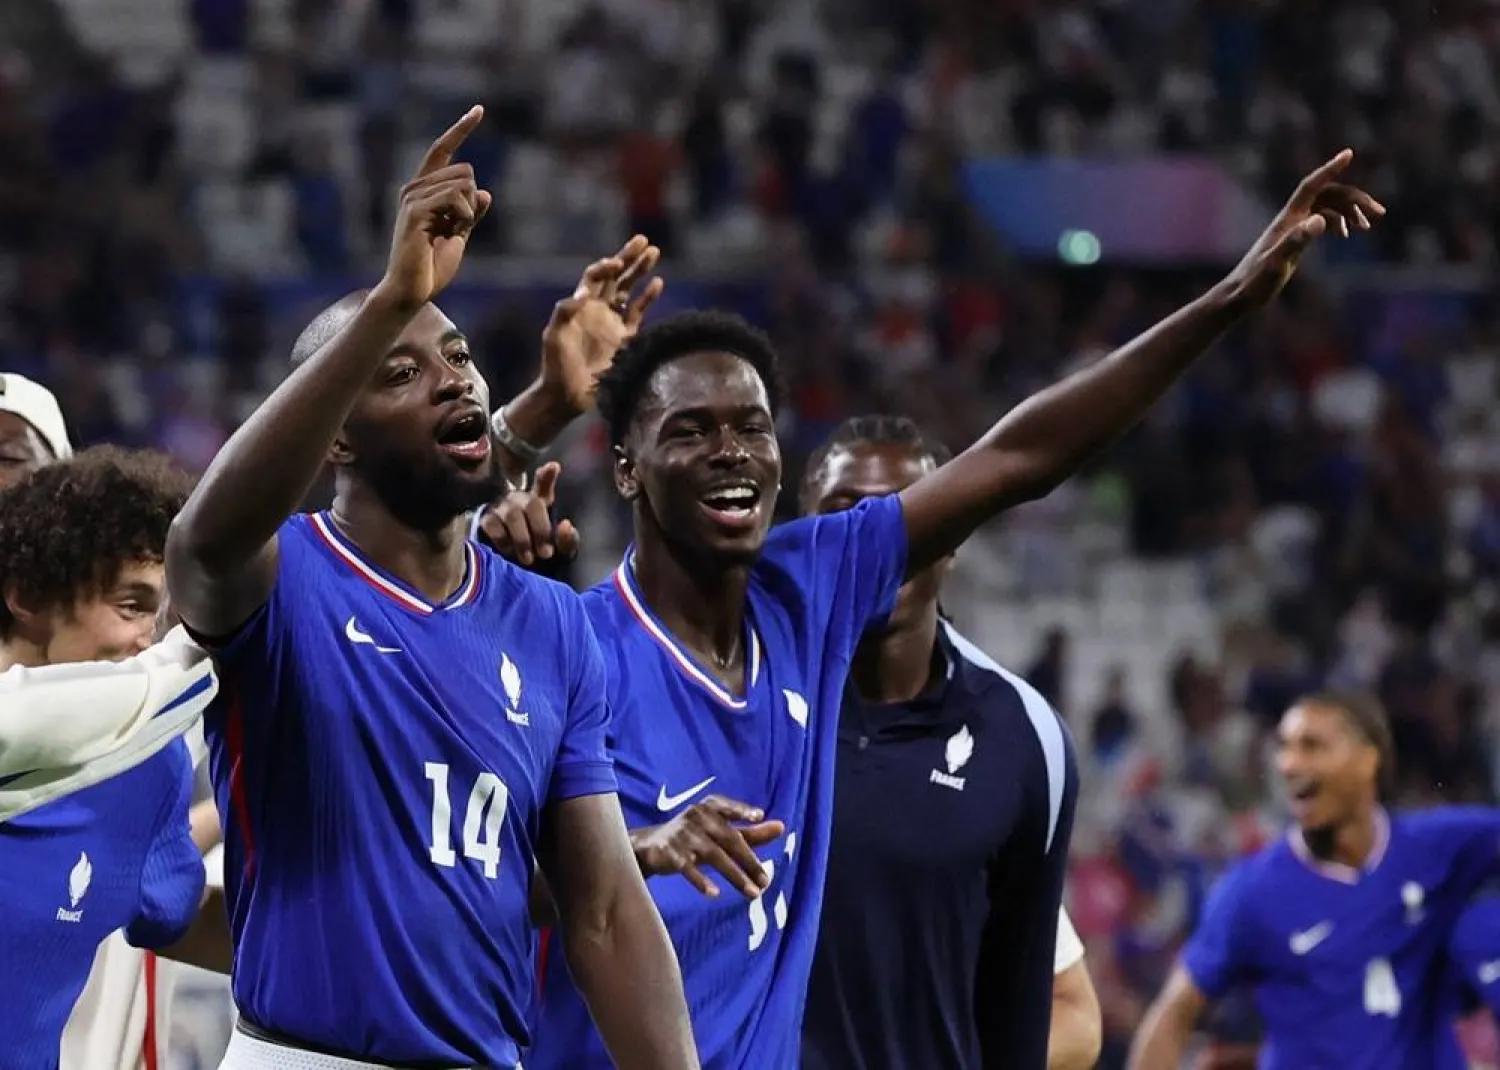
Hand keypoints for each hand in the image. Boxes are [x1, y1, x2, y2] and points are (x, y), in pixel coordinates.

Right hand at [377, 106, 493, 311]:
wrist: (412, 289)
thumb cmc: (432, 266)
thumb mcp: (459, 235)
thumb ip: (470, 214)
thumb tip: (484, 191)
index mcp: (423, 190)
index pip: (443, 151)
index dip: (461, 129)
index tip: (479, 109)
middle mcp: (414, 188)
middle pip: (465, 170)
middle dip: (472, 201)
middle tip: (456, 229)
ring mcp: (412, 197)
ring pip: (463, 183)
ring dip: (468, 213)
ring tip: (448, 234)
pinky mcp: (415, 210)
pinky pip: (456, 198)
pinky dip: (464, 217)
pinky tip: (451, 233)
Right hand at [475, 461, 579, 566]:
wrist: (511, 567)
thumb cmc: (539, 550)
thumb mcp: (560, 549)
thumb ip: (568, 539)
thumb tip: (565, 525)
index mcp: (541, 502)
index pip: (544, 484)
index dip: (547, 476)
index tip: (553, 467)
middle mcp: (520, 499)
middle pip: (532, 503)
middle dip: (541, 528)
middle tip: (546, 554)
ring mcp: (501, 507)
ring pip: (512, 515)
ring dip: (522, 539)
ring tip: (529, 559)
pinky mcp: (485, 518)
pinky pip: (492, 525)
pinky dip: (503, 540)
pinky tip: (509, 551)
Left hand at [541, 235, 665, 414]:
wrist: (567, 394)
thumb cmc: (555, 365)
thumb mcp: (553, 337)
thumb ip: (564, 313)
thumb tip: (582, 295)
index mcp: (580, 305)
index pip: (596, 276)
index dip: (606, 267)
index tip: (617, 263)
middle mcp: (598, 309)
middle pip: (616, 277)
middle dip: (629, 257)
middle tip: (644, 240)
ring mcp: (612, 322)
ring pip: (630, 290)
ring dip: (641, 272)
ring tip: (654, 252)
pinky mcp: (624, 339)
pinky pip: (639, 314)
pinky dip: (648, 298)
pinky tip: (657, 283)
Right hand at [631, 795, 784, 899]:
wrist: (651, 846)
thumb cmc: (694, 837)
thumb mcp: (720, 832)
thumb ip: (750, 832)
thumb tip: (781, 827)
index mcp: (709, 807)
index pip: (727, 807)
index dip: (741, 810)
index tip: (758, 817)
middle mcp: (696, 817)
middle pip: (728, 838)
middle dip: (749, 861)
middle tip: (766, 882)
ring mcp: (682, 834)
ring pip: (713, 855)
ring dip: (734, 876)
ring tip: (752, 893)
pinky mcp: (670, 853)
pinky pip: (687, 868)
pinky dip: (701, 880)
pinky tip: (714, 894)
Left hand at [1220, 149, 1383, 309]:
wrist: (1239, 296)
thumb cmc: (1256, 282)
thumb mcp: (1278, 263)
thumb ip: (1297, 241)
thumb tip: (1321, 221)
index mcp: (1288, 219)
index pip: (1311, 186)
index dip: (1329, 169)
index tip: (1348, 153)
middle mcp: (1290, 219)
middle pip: (1327, 196)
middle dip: (1354, 199)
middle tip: (1379, 213)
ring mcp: (1292, 229)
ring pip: (1326, 208)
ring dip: (1349, 211)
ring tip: (1368, 227)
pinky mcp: (1293, 241)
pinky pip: (1320, 221)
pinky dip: (1337, 222)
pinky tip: (1346, 235)